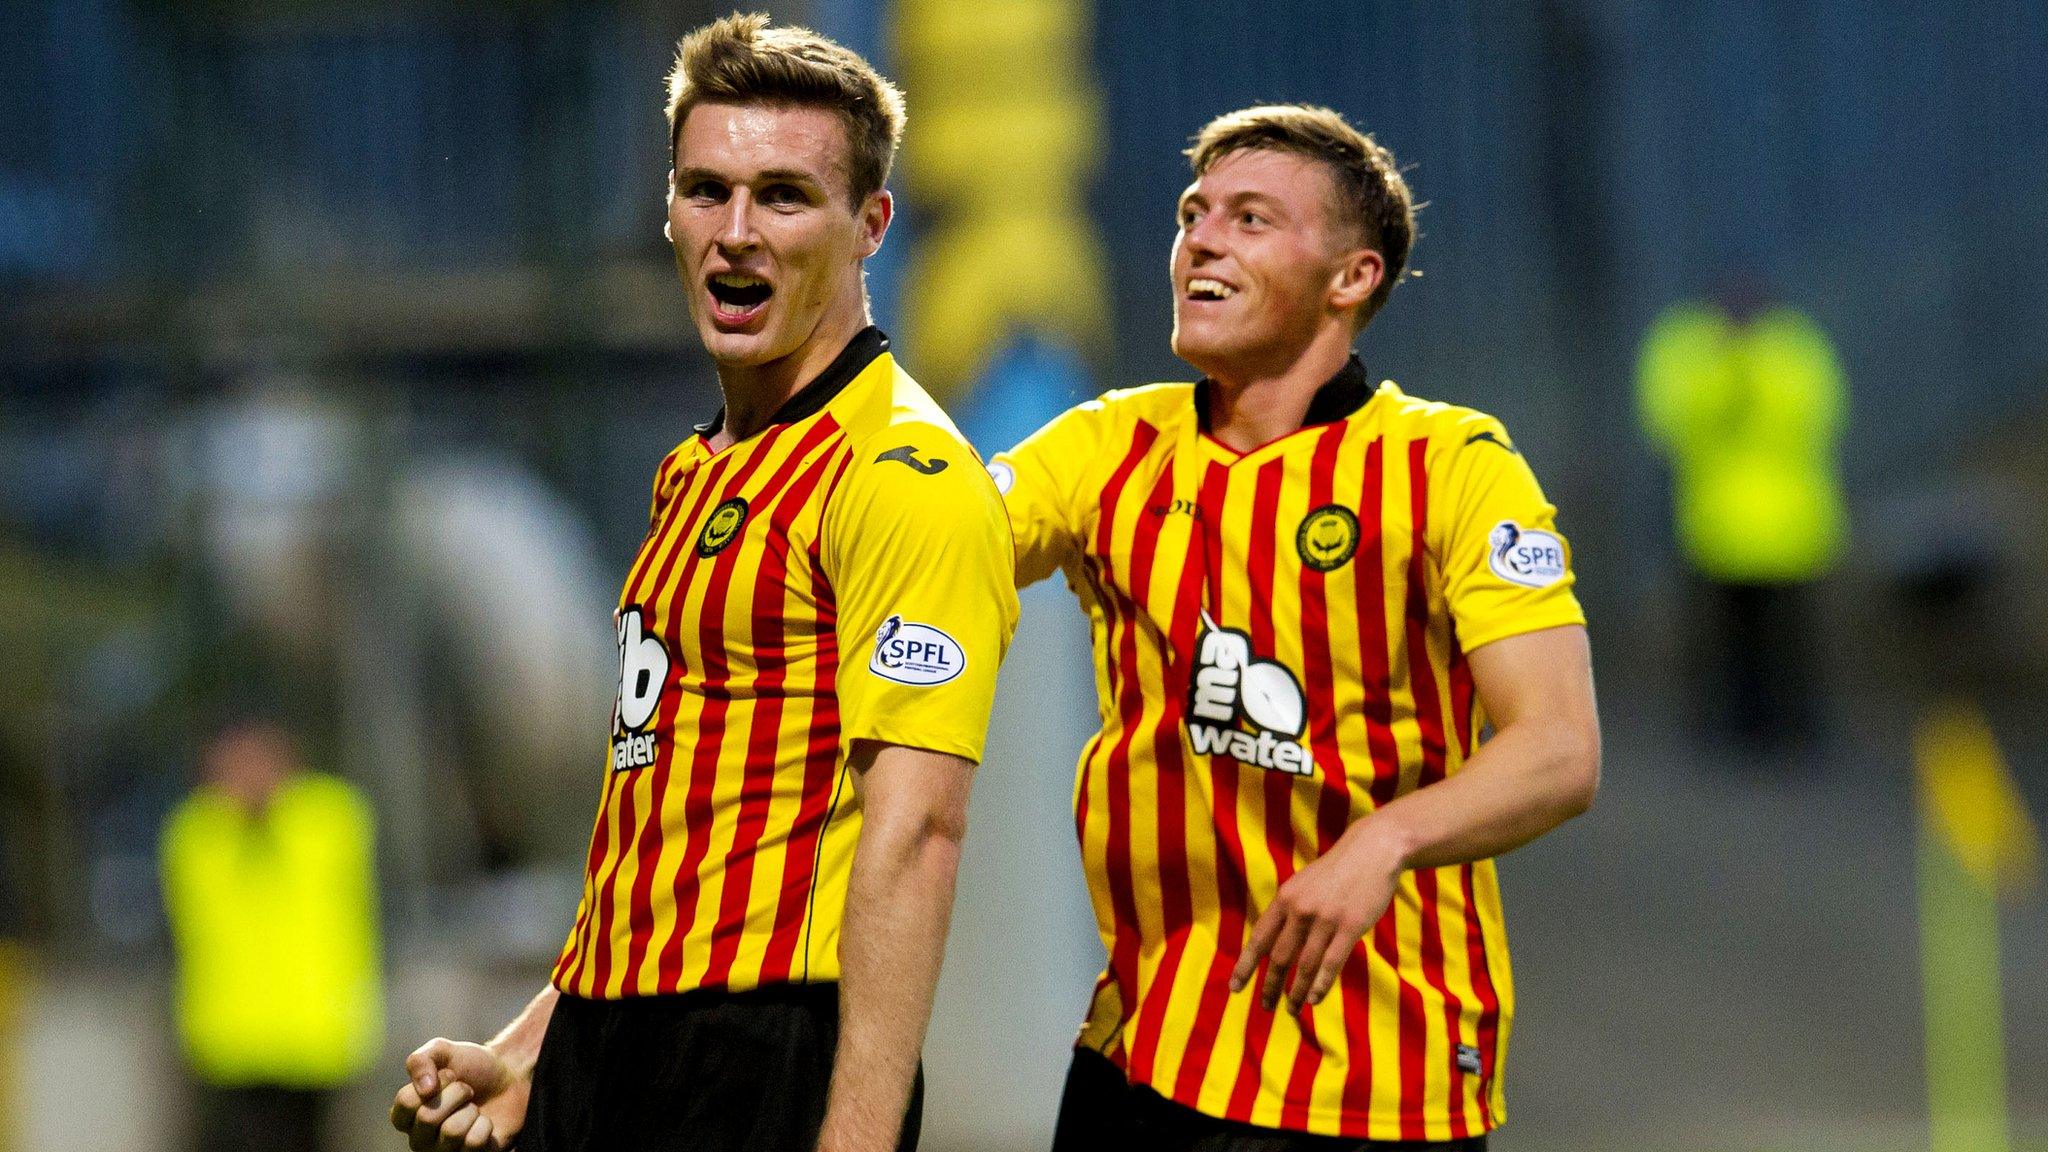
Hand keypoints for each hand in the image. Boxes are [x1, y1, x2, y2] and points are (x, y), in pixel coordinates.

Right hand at [389, 1037, 528, 1150]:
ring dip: (471, 1110)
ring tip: (474, 1107)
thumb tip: (424, 1089)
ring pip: (452, 1132)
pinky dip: (485, 1125)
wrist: (509, 1077)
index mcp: (407, 1114)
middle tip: (467, 1090)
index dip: (434, 1083)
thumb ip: (420, 1060)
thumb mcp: (442, 1051)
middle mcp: (420, 1138)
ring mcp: (443, 1151)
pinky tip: (485, 1122)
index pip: (406, 1103)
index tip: (450, 1075)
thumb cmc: (471, 1066)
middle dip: (456, 1093)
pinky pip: (474, 1143)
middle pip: (428, 1118)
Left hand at [1229, 824, 1403, 1014]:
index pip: (1259, 939)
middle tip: (1266, 1007)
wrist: (1372, 851)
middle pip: (1279, 957)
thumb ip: (1288, 911)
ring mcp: (1326, 919)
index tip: (1235, 988)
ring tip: (1291, 1010)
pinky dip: (1320, 985)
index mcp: (1285, 898)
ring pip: (1305, 965)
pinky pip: (1331, 963)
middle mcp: (1300, 910)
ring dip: (1296, 992)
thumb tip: (1273, 943)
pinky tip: (1313, 1000)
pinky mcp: (1350, 926)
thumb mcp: (1303, 884)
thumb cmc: (1336, 871)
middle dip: (1271, 986)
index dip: (1246, 966)